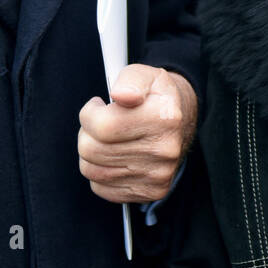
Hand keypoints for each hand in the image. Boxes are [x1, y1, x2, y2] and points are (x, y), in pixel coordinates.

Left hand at [78, 65, 197, 202]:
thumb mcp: (145, 76)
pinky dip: (100, 172)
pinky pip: (101, 188)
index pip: (103, 126)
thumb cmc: (156, 98)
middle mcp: (164, 150)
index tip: (97, 107)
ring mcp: (158, 175)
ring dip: (90, 153)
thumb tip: (120, 94)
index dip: (89, 114)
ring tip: (106, 139)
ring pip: (91, 170)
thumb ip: (130, 81)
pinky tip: (114, 157)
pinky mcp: (151, 192)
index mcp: (163, 117)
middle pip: (92, 150)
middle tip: (100, 123)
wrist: (180, 123)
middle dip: (87, 133)